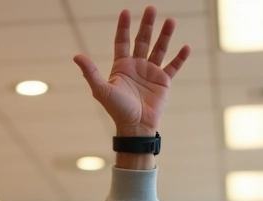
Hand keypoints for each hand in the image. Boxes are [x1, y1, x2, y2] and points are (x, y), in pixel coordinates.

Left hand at [74, 7, 189, 138]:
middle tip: (151, 8)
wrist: (135, 127)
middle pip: (142, 40)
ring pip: (159, 49)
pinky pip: (173, 66)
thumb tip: (76, 56)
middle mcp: (137, 66)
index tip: (126, 12)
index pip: (122, 42)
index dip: (123, 27)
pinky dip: (180, 58)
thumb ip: (90, 72)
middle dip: (147, 25)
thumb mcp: (102, 90)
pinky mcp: (163, 81)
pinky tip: (186, 47)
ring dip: (165, 35)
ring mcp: (151, 72)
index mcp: (122, 66)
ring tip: (171, 20)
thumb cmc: (117, 110)